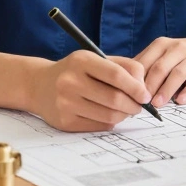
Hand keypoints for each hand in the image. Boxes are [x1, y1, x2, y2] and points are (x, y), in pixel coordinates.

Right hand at [32, 52, 150, 131]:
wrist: (39, 85)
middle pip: (114, 98)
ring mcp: (65, 103)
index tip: (146, 95)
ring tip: (126, 110)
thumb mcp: (96, 59)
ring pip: (108, 116)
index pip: (116, 75)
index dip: (136, 87)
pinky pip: (98, 126)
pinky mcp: (64, 122)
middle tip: (139, 106)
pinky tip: (109, 115)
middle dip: (133, 105)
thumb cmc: (75, 71)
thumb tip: (144, 88)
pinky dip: (110, 122)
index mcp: (81, 60)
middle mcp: (70, 81)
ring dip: (124, 115)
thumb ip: (123, 67)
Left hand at [134, 32, 185, 106]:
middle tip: (140, 102)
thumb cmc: (184, 54)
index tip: (128, 94)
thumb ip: (148, 65)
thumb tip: (125, 84)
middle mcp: (178, 48)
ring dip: (166, 90)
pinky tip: (180, 101)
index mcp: (162, 45)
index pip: (145, 62)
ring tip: (157, 104)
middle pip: (160, 68)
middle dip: (149, 86)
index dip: (135, 79)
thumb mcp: (165, 53)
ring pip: (177, 73)